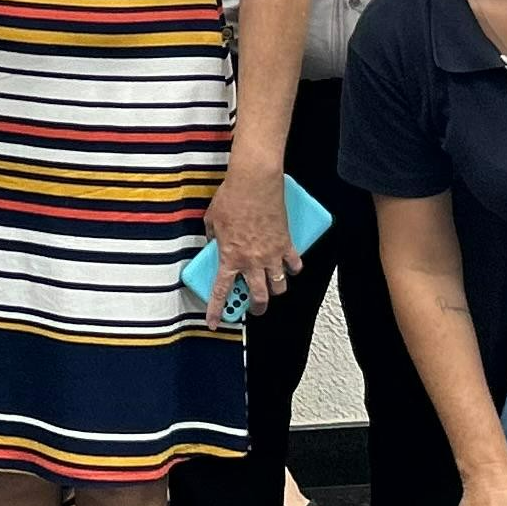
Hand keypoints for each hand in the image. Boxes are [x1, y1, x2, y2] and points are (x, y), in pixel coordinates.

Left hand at [199, 168, 298, 322]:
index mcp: (229, 257)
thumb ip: (213, 237)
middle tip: (253, 309)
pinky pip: (295, 265)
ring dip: (275, 290)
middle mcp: (252, 261)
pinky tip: (290, 268)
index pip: (221, 292)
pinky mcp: (287, 243)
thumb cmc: (232, 198)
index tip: (214, 323)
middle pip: (258, 297)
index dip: (217, 311)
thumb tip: (214, 243)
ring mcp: (272, 254)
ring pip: (279, 286)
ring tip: (271, 288)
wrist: (255, 182)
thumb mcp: (212, 220)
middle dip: (255, 308)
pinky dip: (293, 269)